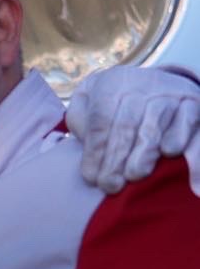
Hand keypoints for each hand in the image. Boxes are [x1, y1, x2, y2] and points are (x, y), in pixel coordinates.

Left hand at [66, 66, 199, 196]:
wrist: (152, 83)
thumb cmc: (111, 104)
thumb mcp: (88, 103)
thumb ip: (81, 121)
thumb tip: (86, 147)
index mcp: (112, 84)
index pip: (101, 121)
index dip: (96, 152)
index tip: (91, 178)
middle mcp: (142, 86)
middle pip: (126, 127)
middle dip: (116, 160)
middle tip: (110, 186)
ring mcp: (170, 95)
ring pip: (155, 129)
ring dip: (144, 155)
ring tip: (134, 176)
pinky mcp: (194, 105)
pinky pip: (190, 128)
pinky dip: (190, 153)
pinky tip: (182, 171)